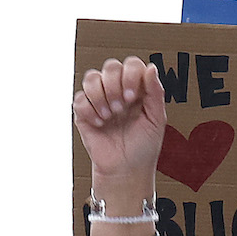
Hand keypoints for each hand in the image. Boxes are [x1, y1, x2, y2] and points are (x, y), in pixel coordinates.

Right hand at [72, 56, 163, 235]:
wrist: (126, 171)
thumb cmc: (143, 148)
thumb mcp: (157, 119)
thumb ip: (156, 92)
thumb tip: (151, 68)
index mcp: (136, 89)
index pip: (131, 64)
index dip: (130, 75)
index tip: (132, 97)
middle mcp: (117, 91)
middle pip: (110, 66)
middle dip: (114, 85)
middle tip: (120, 108)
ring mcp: (99, 101)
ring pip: (91, 77)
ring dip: (100, 96)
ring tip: (109, 116)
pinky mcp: (84, 114)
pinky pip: (79, 99)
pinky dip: (88, 110)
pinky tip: (99, 124)